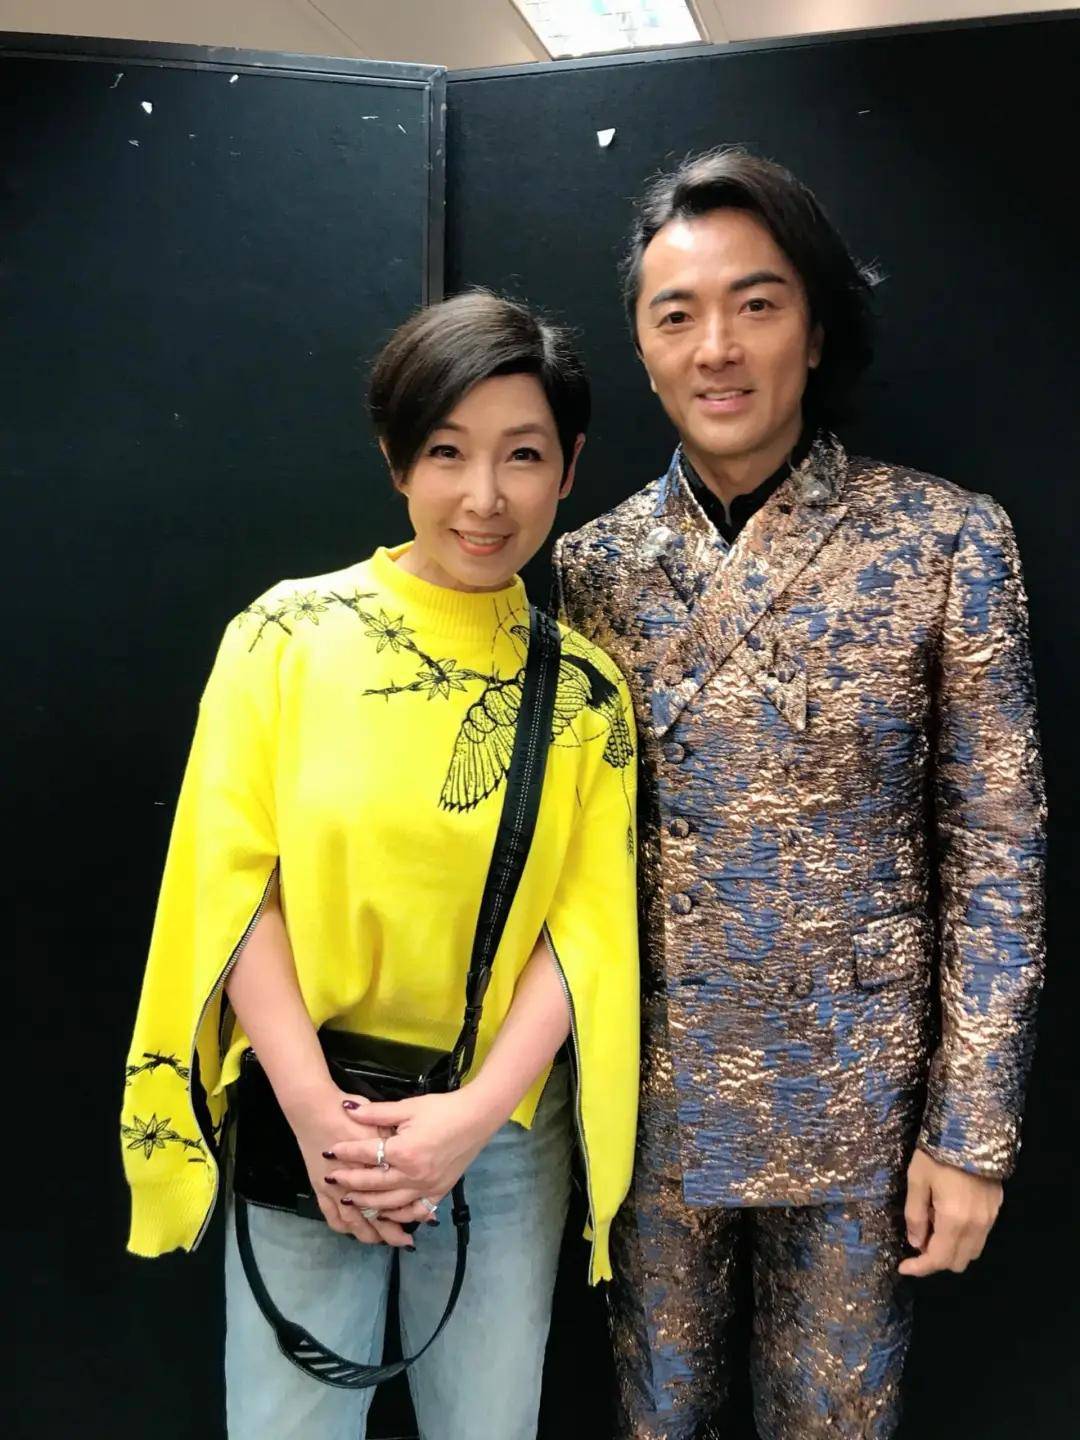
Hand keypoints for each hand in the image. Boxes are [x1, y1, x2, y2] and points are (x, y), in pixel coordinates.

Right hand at [280, 1081, 414, 1247]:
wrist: (314, 1108)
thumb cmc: (348, 1113)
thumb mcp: (379, 1122)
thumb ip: (395, 1142)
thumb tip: (414, 1156)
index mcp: (372, 1169)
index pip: (393, 1199)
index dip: (409, 1212)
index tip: (424, 1220)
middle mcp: (352, 1185)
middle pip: (374, 1217)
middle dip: (390, 1232)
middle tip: (404, 1242)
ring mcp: (333, 1190)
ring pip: (353, 1222)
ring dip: (367, 1234)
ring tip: (381, 1240)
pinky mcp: (319, 1188)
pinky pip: (332, 1216)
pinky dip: (343, 1226)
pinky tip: (352, 1230)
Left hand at [328, 1087, 499, 1225]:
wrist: (477, 1117)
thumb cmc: (443, 1109)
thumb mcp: (409, 1107)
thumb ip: (377, 1112)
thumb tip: (348, 1109)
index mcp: (404, 1151)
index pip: (367, 1154)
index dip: (346, 1152)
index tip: (329, 1151)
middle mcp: (413, 1174)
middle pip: (374, 1183)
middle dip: (350, 1182)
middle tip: (333, 1180)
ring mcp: (427, 1187)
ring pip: (390, 1203)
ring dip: (368, 1203)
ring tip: (351, 1200)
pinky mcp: (439, 1192)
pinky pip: (415, 1211)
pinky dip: (399, 1215)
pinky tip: (386, 1213)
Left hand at [898, 1148, 1002, 1276]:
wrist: (970, 1130)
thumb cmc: (937, 1154)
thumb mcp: (916, 1181)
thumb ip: (915, 1215)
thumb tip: (915, 1243)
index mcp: (954, 1220)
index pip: (938, 1259)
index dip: (920, 1268)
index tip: (903, 1267)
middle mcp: (976, 1225)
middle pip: (957, 1262)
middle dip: (935, 1259)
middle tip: (919, 1239)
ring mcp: (990, 1218)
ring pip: (972, 1252)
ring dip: (951, 1250)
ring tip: (933, 1225)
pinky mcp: (996, 1208)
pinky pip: (981, 1236)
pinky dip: (964, 1237)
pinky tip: (950, 1216)